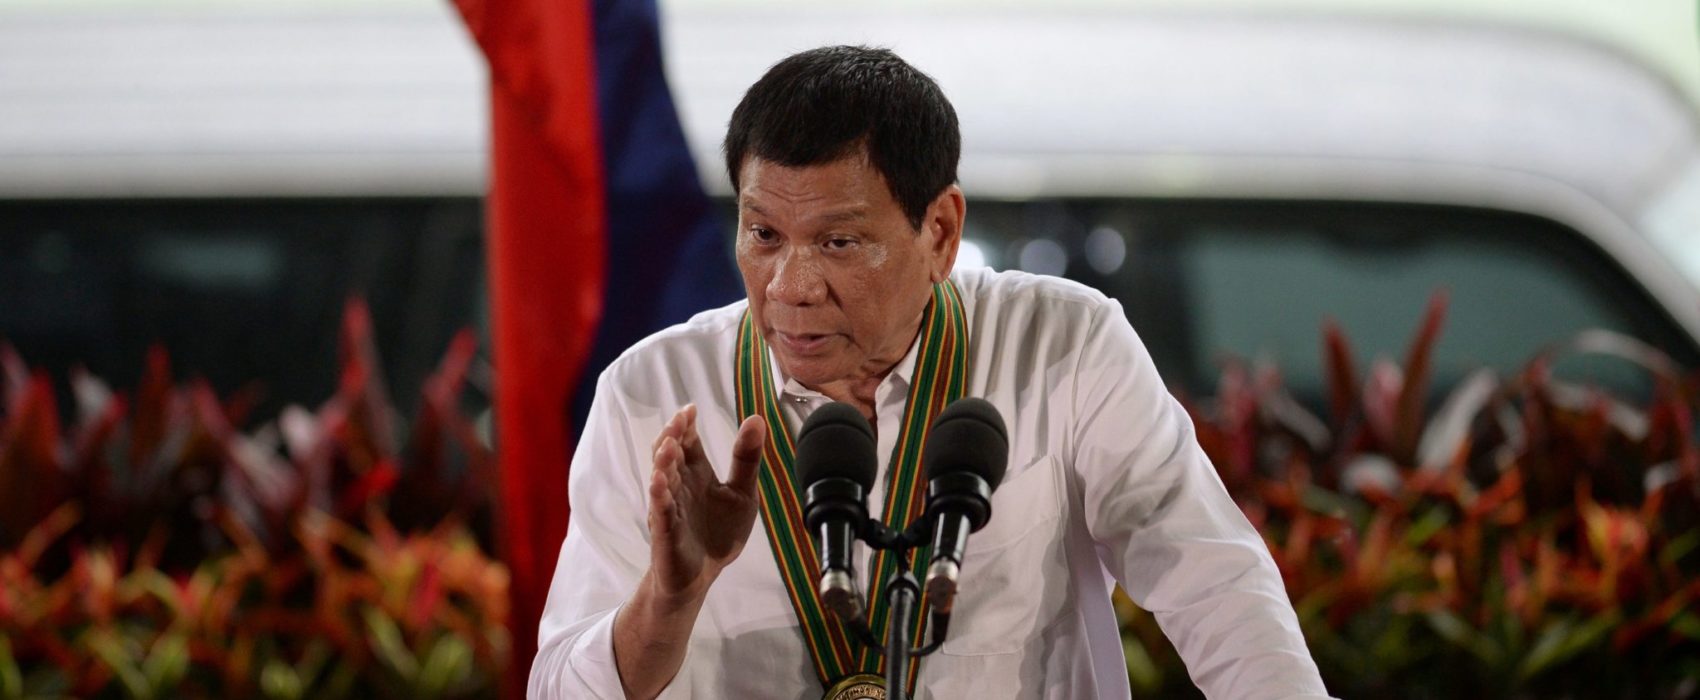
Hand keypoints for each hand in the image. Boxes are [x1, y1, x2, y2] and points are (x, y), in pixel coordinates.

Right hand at [646, 405, 765, 599]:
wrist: (703, 575)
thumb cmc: (718, 532)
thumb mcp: (742, 493)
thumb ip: (747, 459)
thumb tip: (757, 418)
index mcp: (697, 473)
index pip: (688, 442)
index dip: (686, 425)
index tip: (691, 409)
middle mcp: (680, 485)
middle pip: (670, 454)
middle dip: (672, 436)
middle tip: (679, 420)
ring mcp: (670, 507)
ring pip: (662, 479)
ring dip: (663, 461)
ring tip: (668, 445)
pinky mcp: (666, 531)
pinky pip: (660, 511)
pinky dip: (659, 496)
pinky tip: (659, 482)